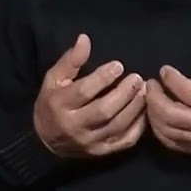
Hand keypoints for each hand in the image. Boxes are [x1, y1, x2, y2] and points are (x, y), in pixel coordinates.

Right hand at [33, 34, 146, 157]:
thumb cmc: (52, 103)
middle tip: (137, 78)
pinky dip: (139, 126)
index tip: (119, 66)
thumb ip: (70, 60)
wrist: (46, 142)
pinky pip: (125, 141)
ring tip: (144, 90)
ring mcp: (90, 142)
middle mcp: (75, 127)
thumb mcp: (54, 79)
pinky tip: (145, 111)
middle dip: (124, 93)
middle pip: (104, 111)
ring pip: (118, 126)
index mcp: (60, 106)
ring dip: (135, 107)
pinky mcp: (102, 152)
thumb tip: (85, 39)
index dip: (103, 78)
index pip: (84, 92)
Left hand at [145, 39, 190, 160]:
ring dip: (153, 115)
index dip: (170, 78)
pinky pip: (173, 144)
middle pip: (168, 113)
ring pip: (166, 130)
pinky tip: (158, 121)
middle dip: (154, 97)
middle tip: (151, 85)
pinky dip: (160, 132)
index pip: (184, 90)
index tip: (165, 70)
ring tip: (151, 101)